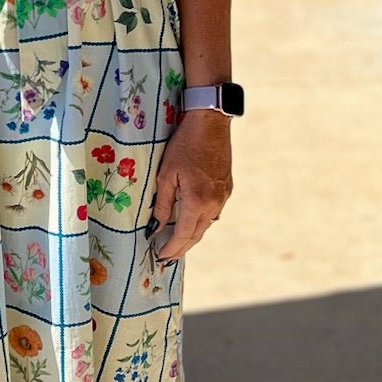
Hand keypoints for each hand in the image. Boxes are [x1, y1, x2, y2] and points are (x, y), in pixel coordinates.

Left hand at [148, 111, 232, 260]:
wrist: (211, 124)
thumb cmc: (184, 145)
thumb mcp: (166, 174)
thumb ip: (161, 204)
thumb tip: (155, 227)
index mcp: (197, 202)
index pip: (182, 235)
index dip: (171, 248)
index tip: (160, 257)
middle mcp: (214, 204)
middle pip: (196, 235)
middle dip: (181, 248)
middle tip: (166, 257)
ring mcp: (223, 197)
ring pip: (205, 225)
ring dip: (191, 236)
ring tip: (176, 243)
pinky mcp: (227, 189)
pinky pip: (213, 212)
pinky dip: (200, 221)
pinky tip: (190, 221)